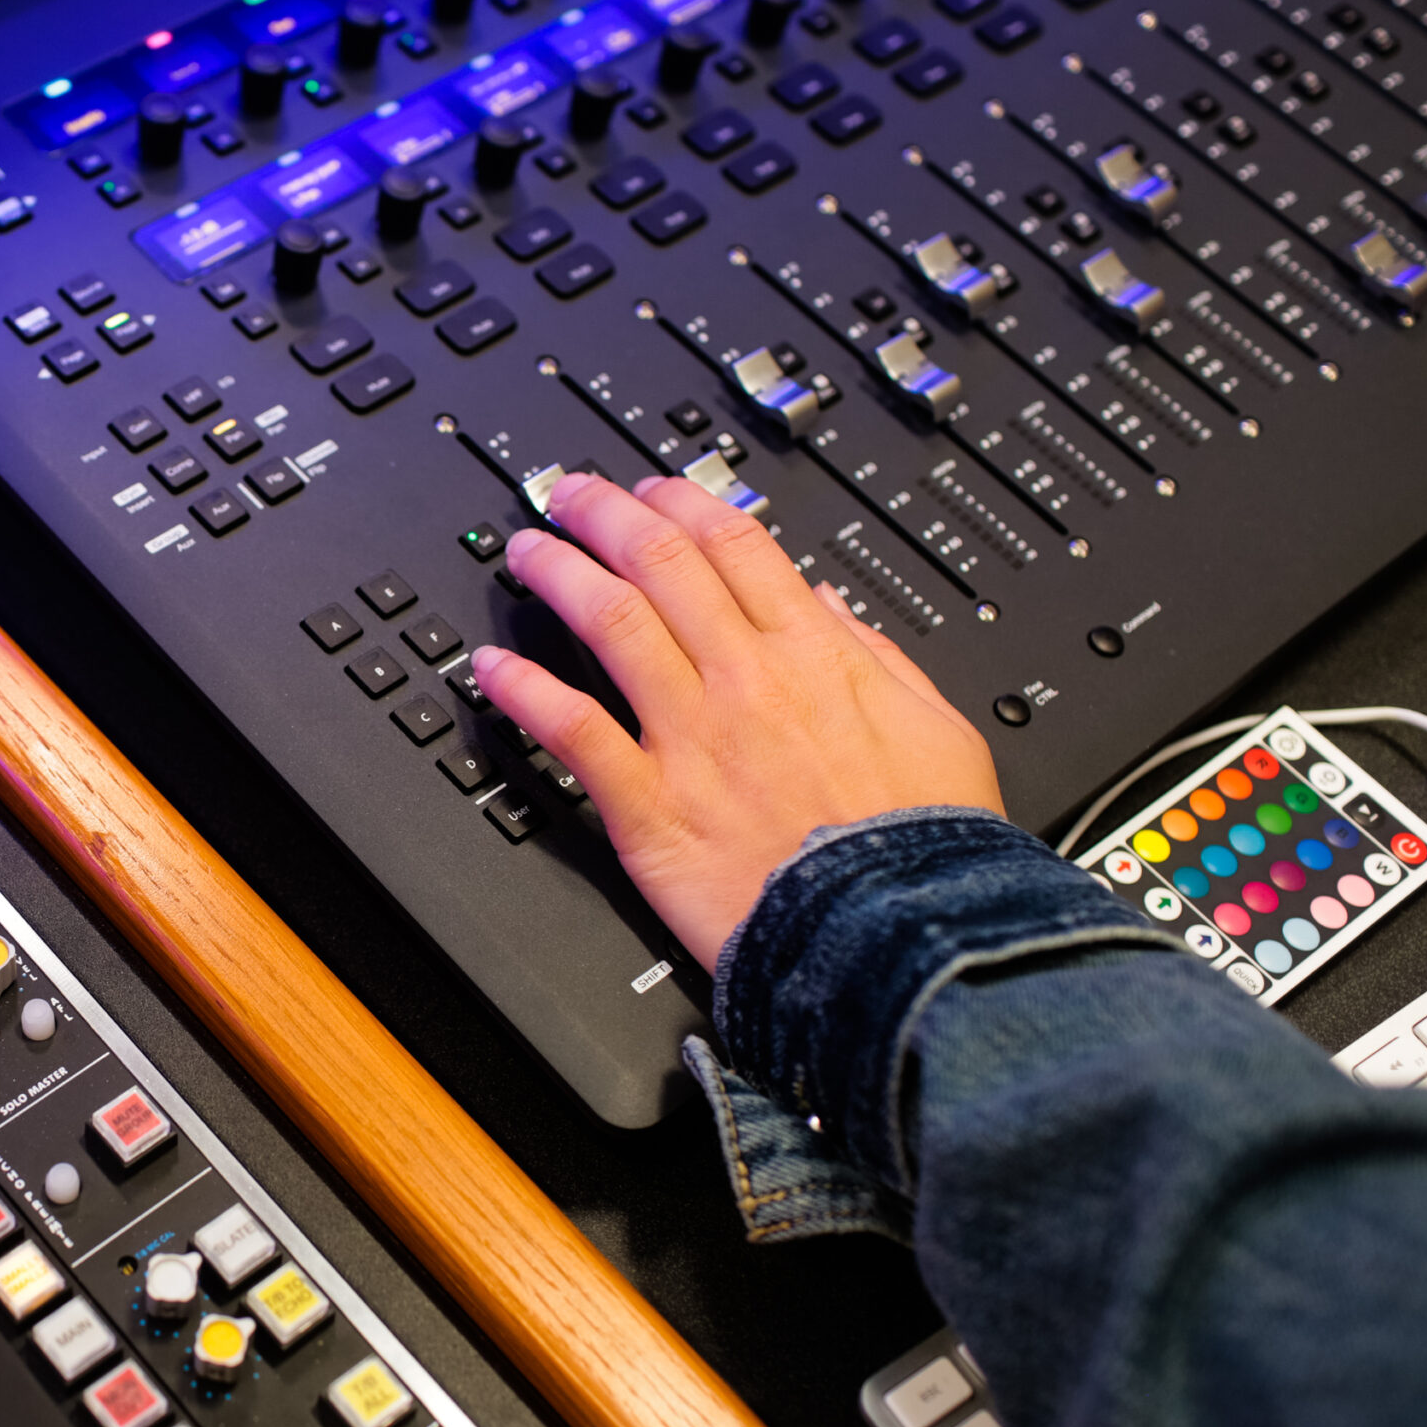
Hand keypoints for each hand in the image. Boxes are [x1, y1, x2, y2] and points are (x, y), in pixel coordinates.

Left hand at [473, 472, 1004, 972]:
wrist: (894, 936)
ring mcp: (691, 739)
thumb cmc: (922, 846)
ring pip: (610, 624)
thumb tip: (833, 606)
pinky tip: (492, 668)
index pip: (734, 546)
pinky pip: (573, 732)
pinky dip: (525, 693)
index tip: (652, 490)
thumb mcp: (935, 727)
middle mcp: (744, 681)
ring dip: (558, 575)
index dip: (681, 504)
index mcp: (815, 655)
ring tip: (525, 551)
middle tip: (569, 495)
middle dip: (605, 515)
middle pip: (659, 564)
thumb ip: (879, 658)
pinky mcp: (649, 805)